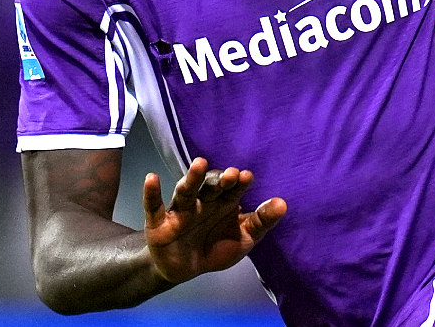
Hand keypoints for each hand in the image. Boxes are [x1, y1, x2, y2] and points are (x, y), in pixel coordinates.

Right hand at [143, 157, 286, 284]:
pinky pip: (155, 205)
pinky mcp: (159, 221)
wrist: (185, 270)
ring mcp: (181, 210)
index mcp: (224, 203)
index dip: (239, 182)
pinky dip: (151, 193)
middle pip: (210, 186)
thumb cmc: (215, 247)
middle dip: (219, 179)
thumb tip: (283, 204)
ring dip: (192, 178)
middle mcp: (203, 201)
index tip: (246, 177)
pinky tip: (151, 178)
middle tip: (229, 175)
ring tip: (199, 164)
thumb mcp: (243, 238)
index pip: (233, 189)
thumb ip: (261, 222)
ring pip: (186, 190)